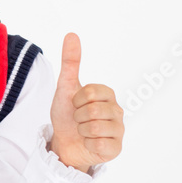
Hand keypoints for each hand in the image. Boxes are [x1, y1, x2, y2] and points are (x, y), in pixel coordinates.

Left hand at [48, 32, 124, 172]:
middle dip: (78, 116)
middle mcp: (117, 111)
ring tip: (83, 130)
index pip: (91, 92)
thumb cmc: (66, 114)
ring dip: (81, 130)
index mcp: (108, 95)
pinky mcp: (116, 148)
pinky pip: (99, 144)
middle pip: (93, 110)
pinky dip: (87, 144)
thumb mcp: (65, 87)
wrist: (63, 141)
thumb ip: (70, 62)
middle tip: (78, 119)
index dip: (77, 99)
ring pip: (95, 128)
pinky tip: (89, 142)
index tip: (76, 103)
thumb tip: (72, 34)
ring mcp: (118, 130)